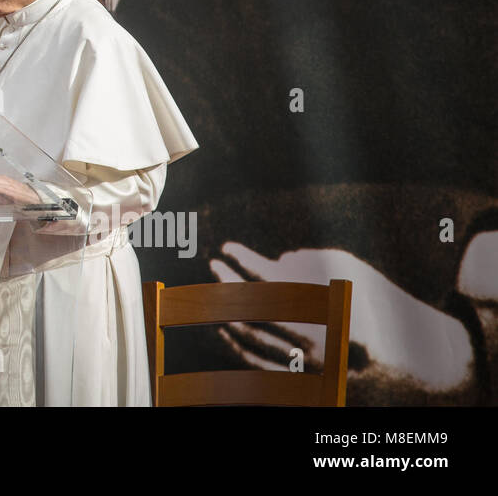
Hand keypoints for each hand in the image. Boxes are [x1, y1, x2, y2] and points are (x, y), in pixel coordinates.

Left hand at [210, 242, 473, 393]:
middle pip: (256, 311)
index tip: (226, 247)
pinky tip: (224, 327)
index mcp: (337, 311)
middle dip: (227, 285)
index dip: (246, 262)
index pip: (276, 282)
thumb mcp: (358, 277)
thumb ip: (314, 263)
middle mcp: (322, 344)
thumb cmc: (386, 313)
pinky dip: (235, 344)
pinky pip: (257, 367)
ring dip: (224, 313)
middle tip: (214, 265)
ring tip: (213, 292)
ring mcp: (311, 370)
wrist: (423, 368)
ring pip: (251, 340)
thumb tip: (274, 262)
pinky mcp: (306, 388)